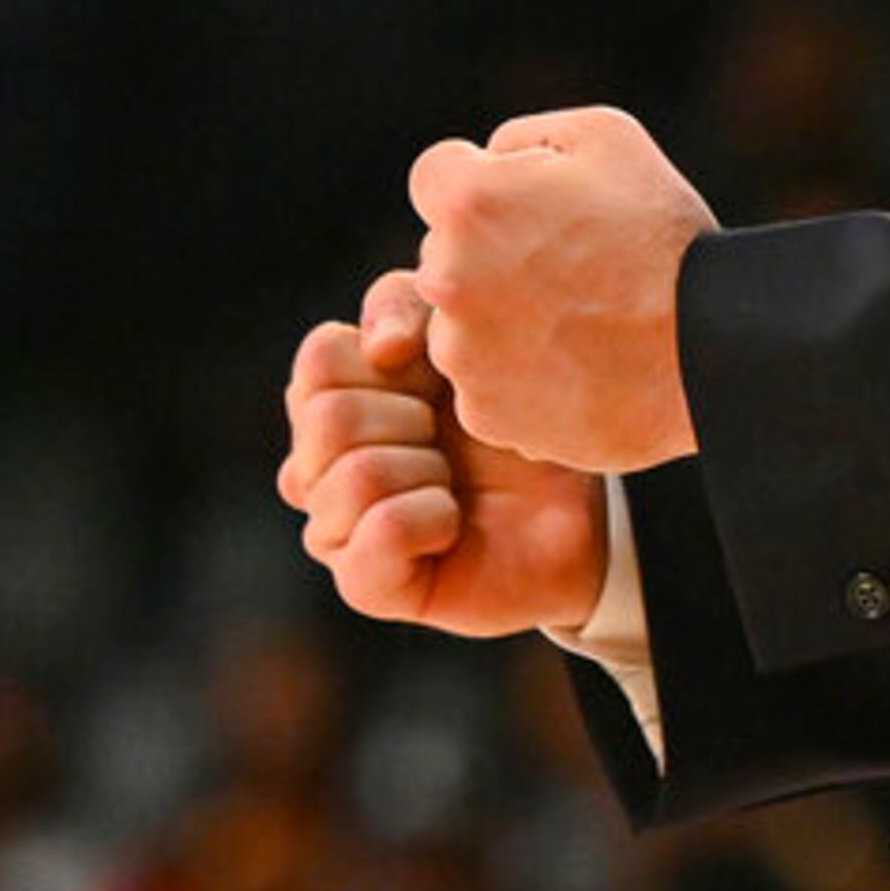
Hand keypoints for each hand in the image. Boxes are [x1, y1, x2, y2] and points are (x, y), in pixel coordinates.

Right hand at [279, 270, 610, 635]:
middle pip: (329, 417)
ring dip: (429, 471)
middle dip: (413, 419)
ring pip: (356, 474)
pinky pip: (382, 532)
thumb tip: (381, 347)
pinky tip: (452, 524)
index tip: (440, 380)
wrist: (574, 506)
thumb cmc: (511, 418)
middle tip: (449, 440)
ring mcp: (334, 528)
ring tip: (453, 484)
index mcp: (329, 398)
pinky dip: (433, 518)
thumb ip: (408, 306)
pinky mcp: (365, 585)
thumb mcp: (462, 335)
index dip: (394, 361)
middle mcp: (315, 465)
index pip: (320, 357)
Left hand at [411, 105, 718, 474]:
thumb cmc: (665, 237)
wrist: (712, 352)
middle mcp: (447, 278)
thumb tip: (488, 161)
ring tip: (579, 320)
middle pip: (443, 253)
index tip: (529, 205)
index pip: (435, 176)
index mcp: (471, 203)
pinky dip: (519, 376)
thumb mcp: (607, 138)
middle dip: (487, 253)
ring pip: (459, 323)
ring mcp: (462, 354)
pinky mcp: (484, 413)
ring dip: (498, 318)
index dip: (484, 182)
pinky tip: (578, 363)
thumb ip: (524, 139)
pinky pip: (483, 383)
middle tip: (568, 267)